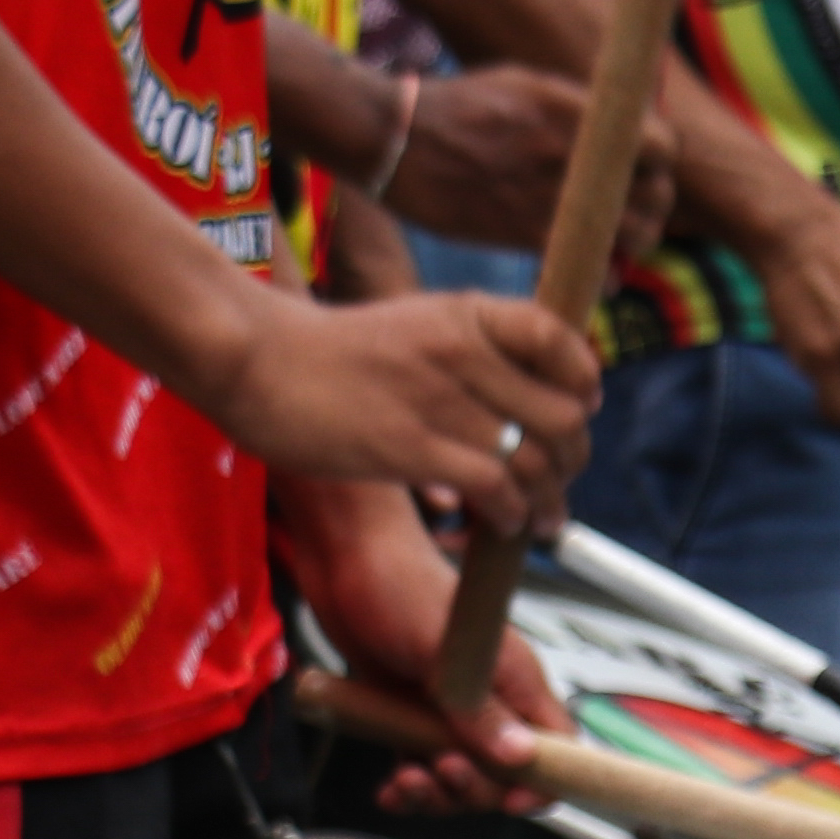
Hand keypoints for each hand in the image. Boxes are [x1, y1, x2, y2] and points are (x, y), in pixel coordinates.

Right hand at [202, 288, 597, 521]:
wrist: (257, 359)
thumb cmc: (334, 353)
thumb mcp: (417, 325)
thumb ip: (474, 350)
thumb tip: (533, 398)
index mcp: (469, 314)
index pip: (561, 341)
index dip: (583, 383)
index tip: (579, 410)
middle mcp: (465, 351)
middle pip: (563, 414)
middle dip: (572, 459)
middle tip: (559, 483)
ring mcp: (440, 399)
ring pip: (535, 459)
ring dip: (549, 500)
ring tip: (543, 520)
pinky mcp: (411, 447)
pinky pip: (493, 487)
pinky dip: (510, 514)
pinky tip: (500, 524)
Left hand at [273, 478, 582, 805]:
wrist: (345, 558)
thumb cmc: (400, 584)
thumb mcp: (441, 652)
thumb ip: (481, 708)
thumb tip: (520, 757)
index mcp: (516, 679)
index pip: (559, 745)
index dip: (544, 780)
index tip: (512, 799)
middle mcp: (490, 699)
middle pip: (505, 774)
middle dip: (474, 788)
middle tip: (438, 769)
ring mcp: (449, 709)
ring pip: (461, 777)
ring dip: (436, 793)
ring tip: (405, 779)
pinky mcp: (411, 714)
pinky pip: (420, 766)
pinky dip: (407, 787)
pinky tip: (388, 790)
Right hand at [388, 64, 672, 265]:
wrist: (393, 136)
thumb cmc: (456, 106)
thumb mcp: (523, 84)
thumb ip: (573, 108)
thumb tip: (616, 130)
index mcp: (574, 109)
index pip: (661, 143)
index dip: (660, 161)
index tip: (646, 169)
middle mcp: (569, 151)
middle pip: (656, 192)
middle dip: (653, 204)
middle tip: (636, 211)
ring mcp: (549, 194)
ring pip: (632, 233)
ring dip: (633, 241)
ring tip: (616, 242)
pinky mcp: (524, 233)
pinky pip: (589, 264)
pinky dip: (602, 275)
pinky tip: (598, 275)